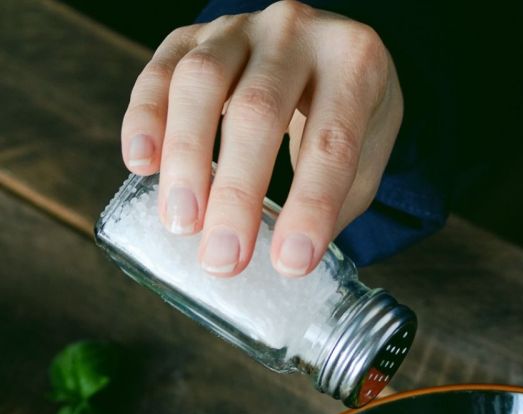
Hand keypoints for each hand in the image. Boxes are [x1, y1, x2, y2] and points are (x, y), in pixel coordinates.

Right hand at [120, 0, 402, 277]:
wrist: (329, 48)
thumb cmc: (351, 114)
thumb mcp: (367, 156)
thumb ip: (334, 201)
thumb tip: (286, 259)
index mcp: (355, 62)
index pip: (332, 141)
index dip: (310, 207)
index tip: (290, 264)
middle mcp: (296, 31)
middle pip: (258, 111)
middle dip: (237, 194)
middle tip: (223, 258)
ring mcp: (240, 26)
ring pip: (201, 83)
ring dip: (185, 159)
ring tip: (181, 222)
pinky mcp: (193, 33)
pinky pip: (159, 70)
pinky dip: (145, 118)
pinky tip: (140, 165)